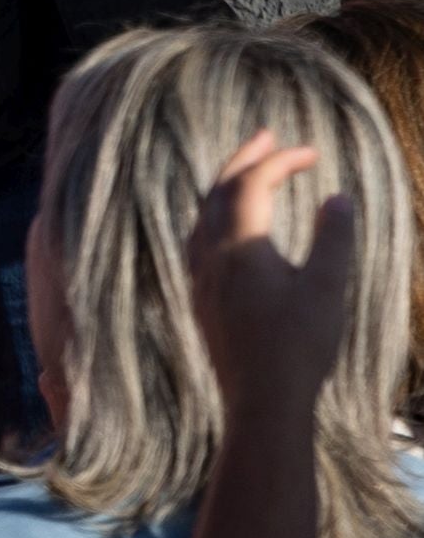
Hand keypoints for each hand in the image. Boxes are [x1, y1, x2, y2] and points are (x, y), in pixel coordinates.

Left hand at [187, 130, 362, 422]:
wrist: (261, 400)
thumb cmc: (299, 346)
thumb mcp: (328, 289)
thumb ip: (333, 239)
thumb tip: (338, 197)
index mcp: (240, 245)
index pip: (253, 183)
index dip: (280, 160)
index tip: (311, 151)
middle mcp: (210, 254)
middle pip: (219, 191)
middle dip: (244, 159)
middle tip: (268, 137)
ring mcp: (200, 276)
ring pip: (203, 215)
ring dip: (226, 186)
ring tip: (248, 173)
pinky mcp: (200, 298)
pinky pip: (198, 240)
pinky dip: (215, 216)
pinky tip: (227, 228)